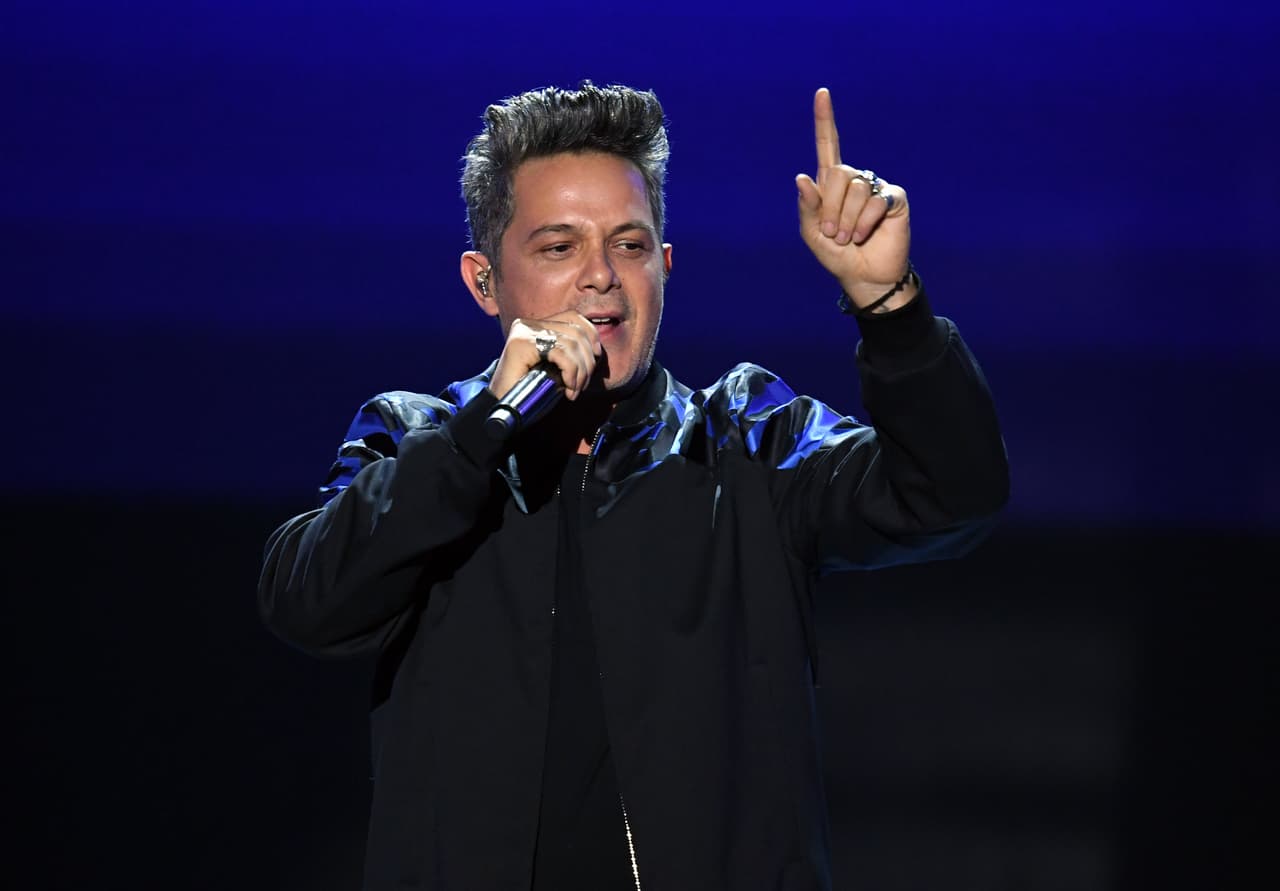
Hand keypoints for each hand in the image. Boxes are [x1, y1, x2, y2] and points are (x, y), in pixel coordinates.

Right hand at [488, 311, 601, 400]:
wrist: (502, 408)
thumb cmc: (528, 390)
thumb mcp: (554, 367)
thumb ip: (569, 352)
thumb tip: (596, 350)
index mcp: (536, 326)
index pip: (572, 317)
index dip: (591, 335)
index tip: (596, 356)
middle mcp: (528, 324)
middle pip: (575, 331)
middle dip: (587, 360)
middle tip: (583, 384)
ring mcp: (524, 332)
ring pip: (571, 343)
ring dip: (580, 371)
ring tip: (575, 389)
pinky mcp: (522, 344)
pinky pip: (560, 354)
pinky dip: (571, 373)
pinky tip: (569, 388)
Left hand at [796, 87, 913, 309]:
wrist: (863, 275)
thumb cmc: (836, 254)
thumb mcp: (812, 233)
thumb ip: (806, 207)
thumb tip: (802, 178)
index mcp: (831, 184)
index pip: (828, 145)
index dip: (825, 119)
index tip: (821, 92)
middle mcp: (854, 180)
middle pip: (837, 174)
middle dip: (830, 208)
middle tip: (832, 232)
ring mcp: (875, 188)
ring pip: (854, 189)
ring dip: (845, 220)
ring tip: (847, 237)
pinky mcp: (893, 199)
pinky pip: (874, 201)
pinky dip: (863, 222)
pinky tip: (862, 235)